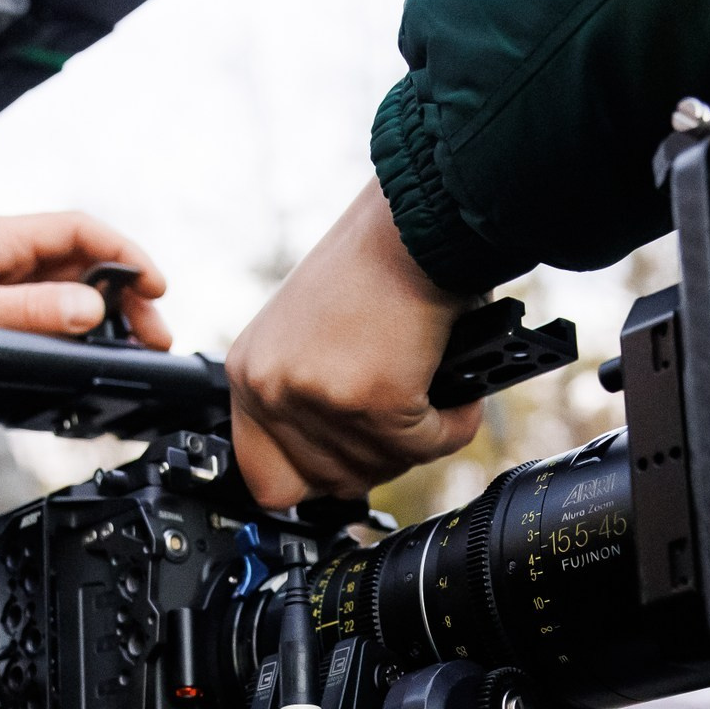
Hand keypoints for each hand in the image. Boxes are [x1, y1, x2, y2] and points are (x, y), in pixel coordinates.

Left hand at [0, 211, 171, 346]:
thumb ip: (28, 313)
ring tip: (129, 350)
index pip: (78, 232)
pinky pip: (40, 319)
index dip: (124, 255)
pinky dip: (70, 336)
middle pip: (81, 267)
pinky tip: (84, 356)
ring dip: (102, 321)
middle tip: (153, 333)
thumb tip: (90, 312)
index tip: (155, 287)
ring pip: (64, 296)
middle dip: (124, 296)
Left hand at [228, 179, 481, 509]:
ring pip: (384, 466)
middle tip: (407, 421)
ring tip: (435, 394)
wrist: (413, 226)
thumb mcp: (309, 338)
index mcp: (249, 373)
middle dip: (381, 458)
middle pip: (333, 482)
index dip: (314, 480)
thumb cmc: (374, 265)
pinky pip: (427, 446)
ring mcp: (321, 400)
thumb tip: (338, 459)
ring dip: (422, 437)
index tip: (344, 468)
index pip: (265, 479)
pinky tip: (460, 391)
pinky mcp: (374, 402)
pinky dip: (454, 423)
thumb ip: (308, 398)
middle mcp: (273, 390)